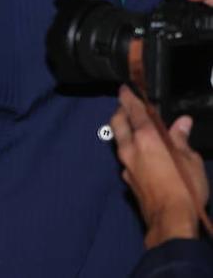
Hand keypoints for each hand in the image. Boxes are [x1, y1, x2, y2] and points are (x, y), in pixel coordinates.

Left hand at [111, 86, 207, 248]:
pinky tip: (142, 154)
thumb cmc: (184, 188)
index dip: (129, 98)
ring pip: (119, 140)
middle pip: (118, 123)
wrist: (170, 219)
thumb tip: (182, 123)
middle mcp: (130, 148)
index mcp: (146, 138)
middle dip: (120, 111)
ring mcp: (125, 164)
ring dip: (124, 131)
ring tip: (136, 128)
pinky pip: (126, 158)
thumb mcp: (190, 160)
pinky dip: (131, 150)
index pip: (133, 111)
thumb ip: (181, 139)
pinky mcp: (127, 179)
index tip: (125, 88)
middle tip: (126, 105)